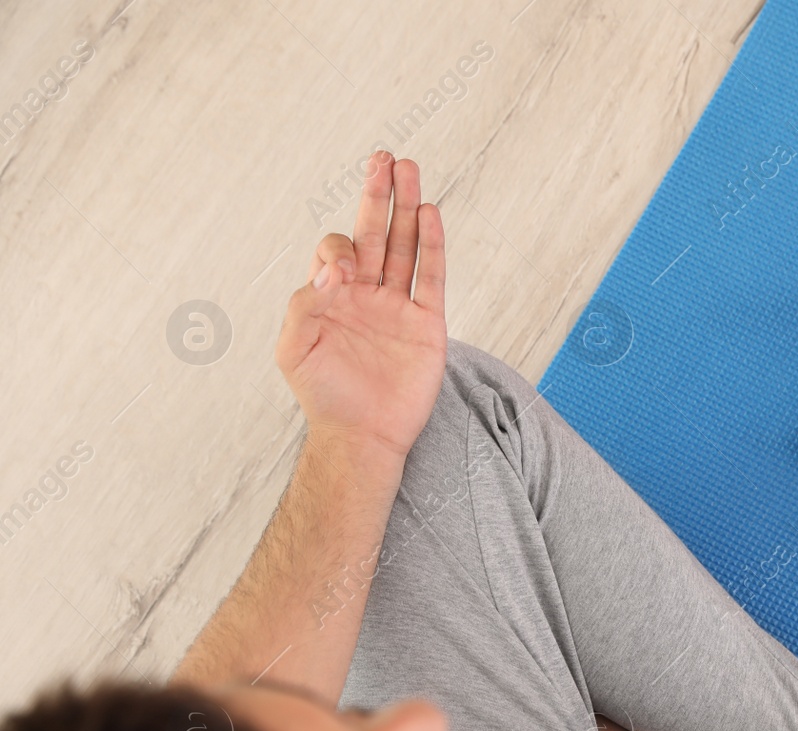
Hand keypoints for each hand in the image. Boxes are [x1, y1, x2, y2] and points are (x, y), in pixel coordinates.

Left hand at [275, 152, 446, 463]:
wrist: (363, 435)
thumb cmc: (323, 395)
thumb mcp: (294, 347)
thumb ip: (304, 304)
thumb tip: (335, 274)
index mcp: (332, 297)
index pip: (337, 251)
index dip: (338, 249)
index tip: (341, 274)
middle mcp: (367, 295)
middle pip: (376, 232)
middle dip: (377, 194)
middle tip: (384, 157)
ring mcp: (398, 307)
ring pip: (405, 246)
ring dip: (406, 207)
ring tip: (409, 169)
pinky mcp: (426, 324)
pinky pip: (431, 277)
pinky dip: (432, 245)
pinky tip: (430, 213)